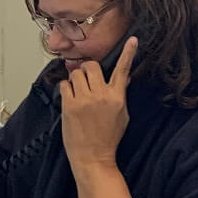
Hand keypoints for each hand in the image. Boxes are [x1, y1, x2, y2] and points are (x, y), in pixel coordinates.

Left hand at [60, 37, 136, 172]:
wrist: (93, 157)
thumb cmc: (108, 139)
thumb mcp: (122, 116)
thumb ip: (121, 95)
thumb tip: (123, 79)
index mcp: (117, 97)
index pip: (123, 70)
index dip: (128, 53)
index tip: (133, 39)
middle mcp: (101, 95)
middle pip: (92, 66)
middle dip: (88, 70)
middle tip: (87, 81)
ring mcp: (84, 100)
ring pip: (76, 73)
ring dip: (76, 79)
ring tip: (78, 93)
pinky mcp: (69, 106)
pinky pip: (64, 85)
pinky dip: (66, 89)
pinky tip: (70, 99)